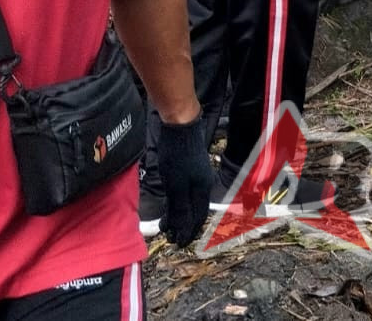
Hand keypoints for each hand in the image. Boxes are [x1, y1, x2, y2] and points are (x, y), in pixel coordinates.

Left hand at [157, 116, 211, 245]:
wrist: (180, 127)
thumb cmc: (178, 156)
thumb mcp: (177, 186)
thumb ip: (181, 208)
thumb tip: (182, 230)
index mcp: (203, 190)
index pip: (198, 218)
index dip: (188, 232)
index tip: (178, 244)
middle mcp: (203, 184)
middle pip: (196, 211)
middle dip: (184, 226)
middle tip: (171, 238)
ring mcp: (198, 176)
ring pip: (190, 202)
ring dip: (180, 216)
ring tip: (168, 225)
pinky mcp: (190, 169)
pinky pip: (186, 193)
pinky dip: (178, 203)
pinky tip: (171, 205)